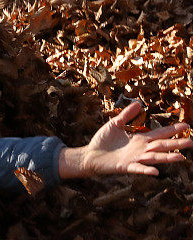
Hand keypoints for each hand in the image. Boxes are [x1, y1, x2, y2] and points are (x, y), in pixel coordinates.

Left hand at [59, 101, 192, 178]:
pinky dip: (146, 170)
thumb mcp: (115, 124)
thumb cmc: (104, 140)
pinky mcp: (126, 166)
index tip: (186, 126)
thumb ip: (127, 115)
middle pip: (161, 146)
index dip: (172, 130)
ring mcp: (135, 159)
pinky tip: (156, 171)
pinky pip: (138, 169)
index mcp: (140, 139)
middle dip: (176, 144)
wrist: (91, 154)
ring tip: (181, 158)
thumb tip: (139, 103)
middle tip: (191, 142)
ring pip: (154, 158)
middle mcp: (141, 150)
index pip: (159, 134)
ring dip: (167, 158)